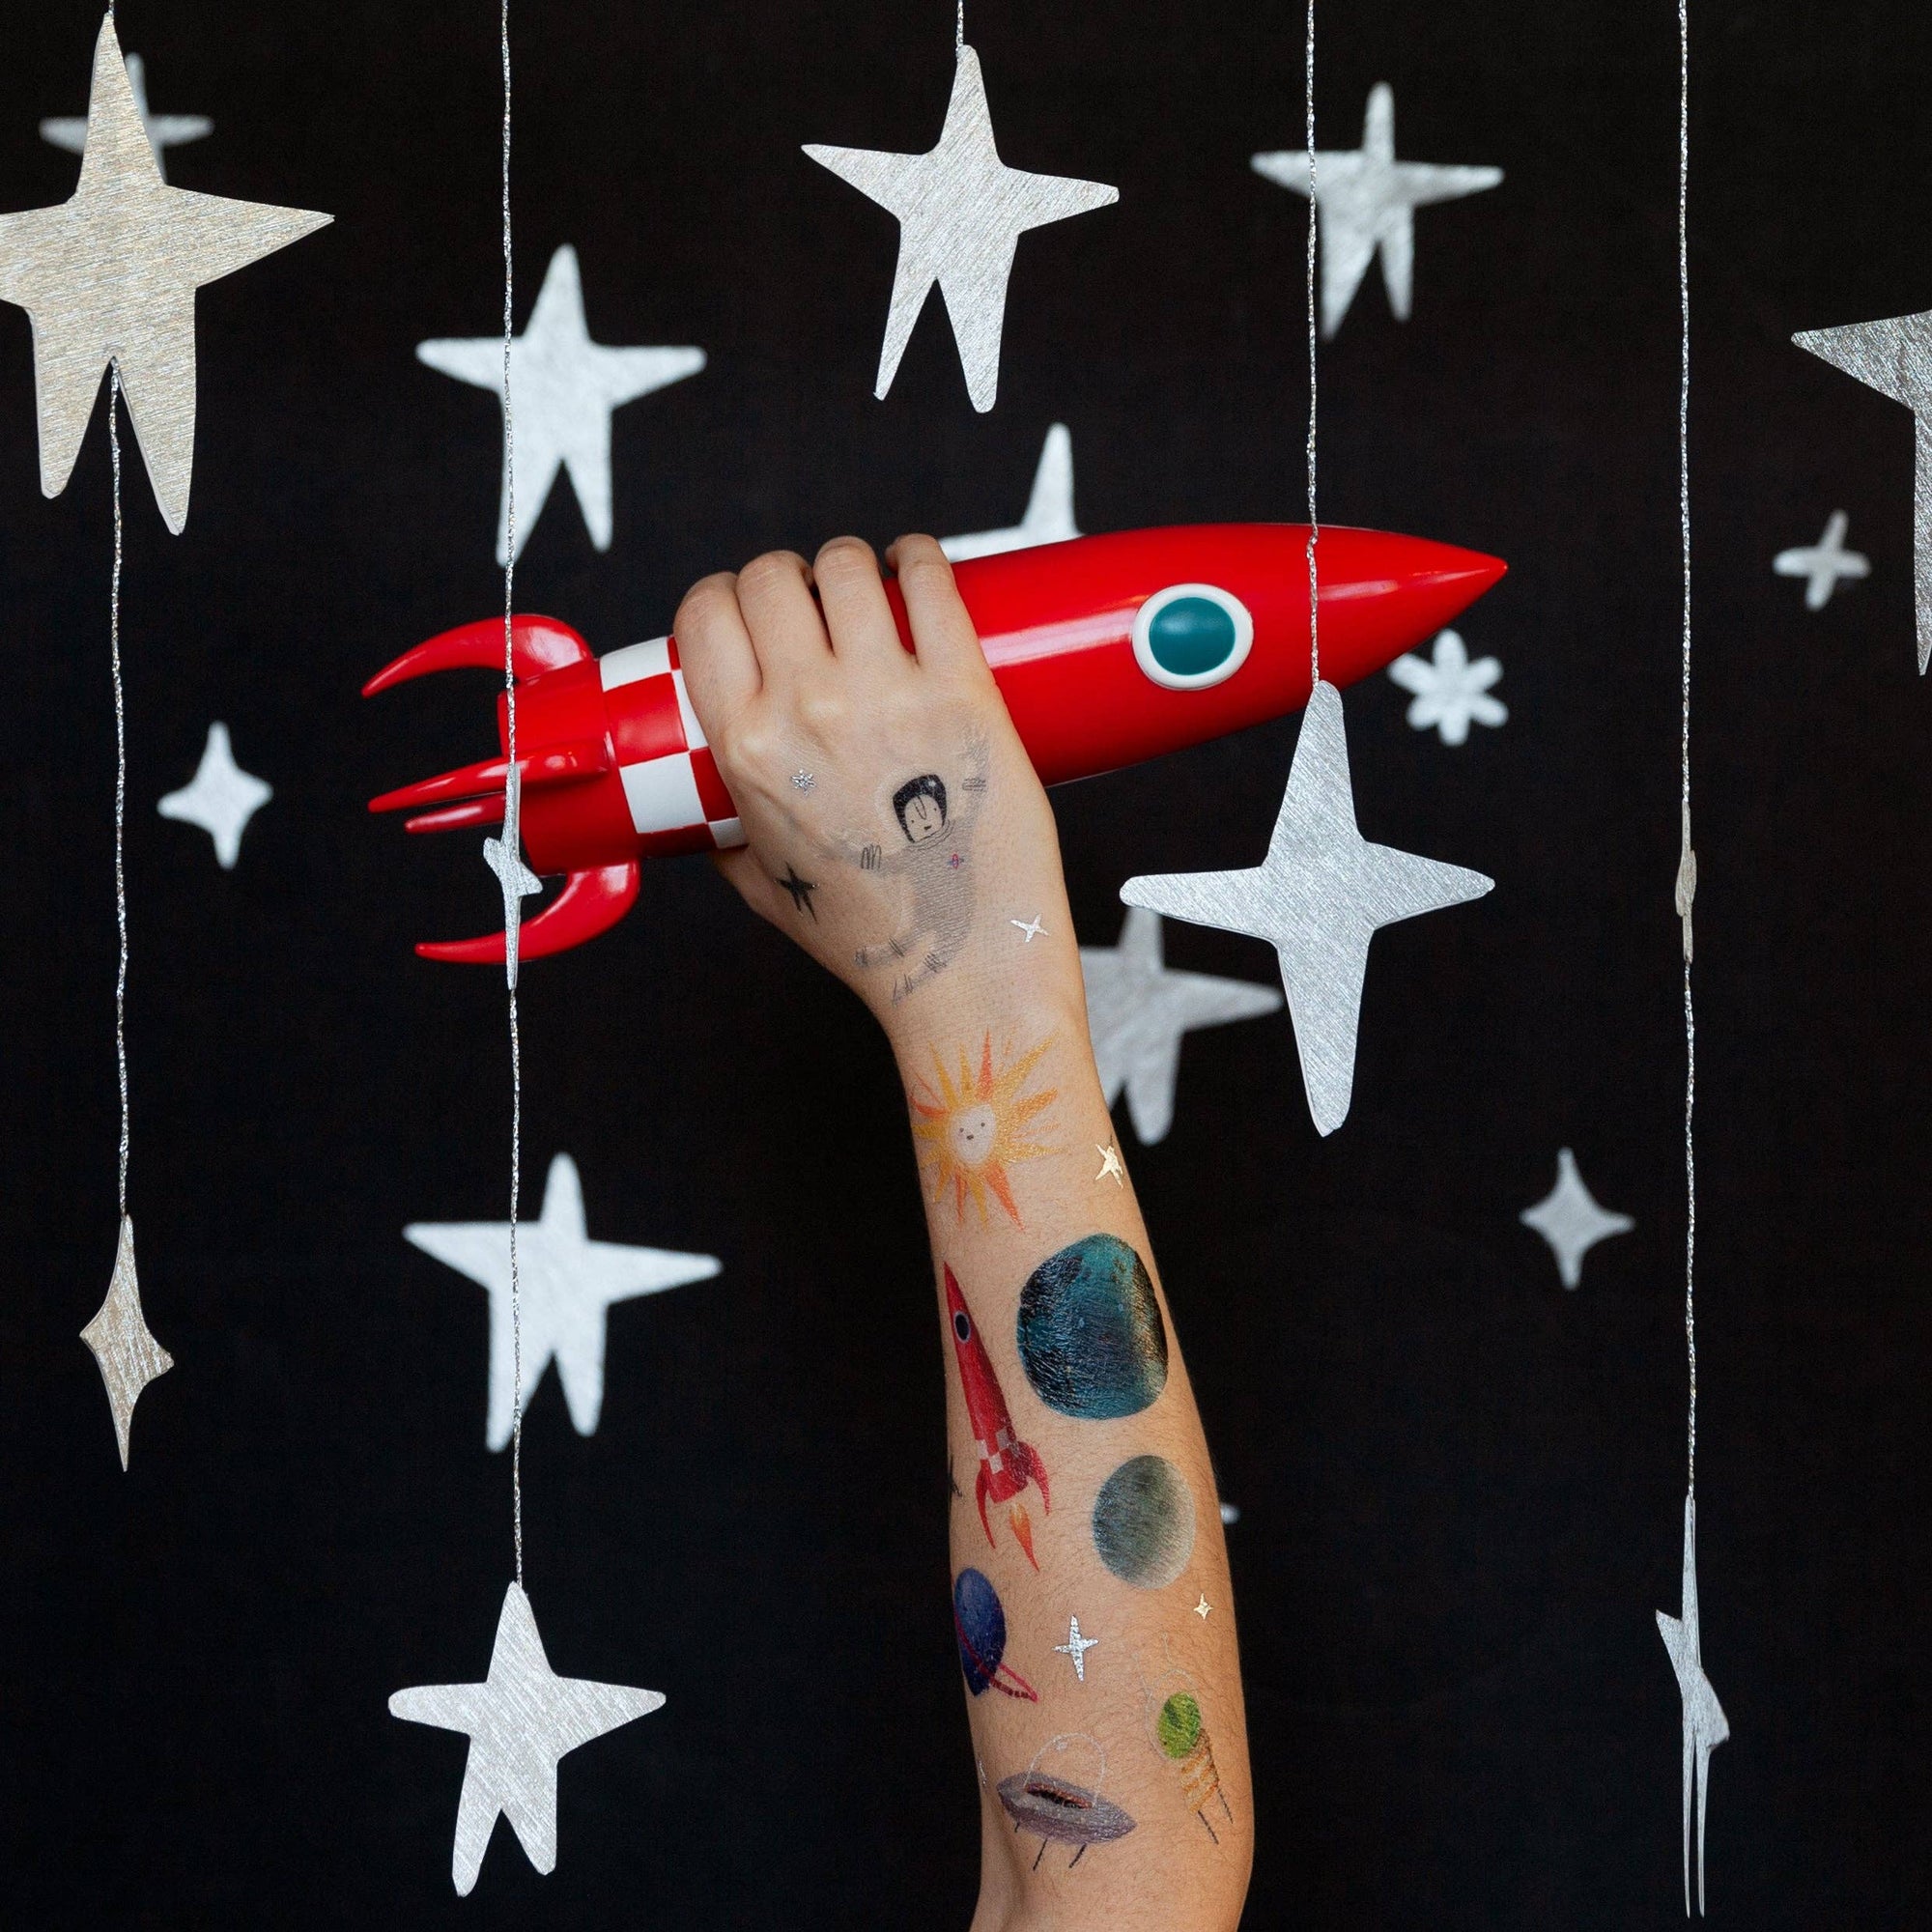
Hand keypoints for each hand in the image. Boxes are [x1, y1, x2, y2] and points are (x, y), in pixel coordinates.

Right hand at [674, 535, 1067, 1025]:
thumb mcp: (763, 889)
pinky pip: (932, 581)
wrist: (963, 969)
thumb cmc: (871, 939)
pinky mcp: (964, 690)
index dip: (721, 598)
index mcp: (744, 751)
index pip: (703, 616)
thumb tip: (707, 815)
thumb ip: (725, 840)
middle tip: (811, 603)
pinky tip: (917, 568)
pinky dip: (920, 558)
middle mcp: (806, 710)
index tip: (746, 610)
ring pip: (844, 564)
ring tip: (868, 588)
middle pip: (769, 577)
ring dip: (849, 565)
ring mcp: (888, 695)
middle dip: (783, 577)